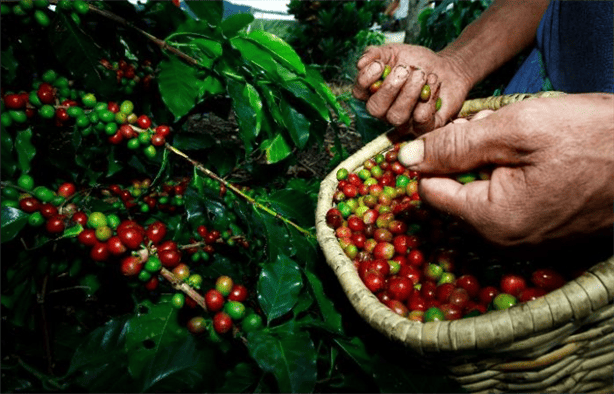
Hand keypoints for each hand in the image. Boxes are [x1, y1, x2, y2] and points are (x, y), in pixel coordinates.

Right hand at [353, 44, 471, 134]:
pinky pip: (421, 119)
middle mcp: (385, 111)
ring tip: (422, 74)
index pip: (358, 93)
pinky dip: (429, 98)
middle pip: (375, 109)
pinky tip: (434, 83)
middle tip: (406, 69)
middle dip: (390, 87)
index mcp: (373, 93)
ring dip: (410, 92)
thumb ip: (375, 54)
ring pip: (397, 116)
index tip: (379, 65)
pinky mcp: (424, 127)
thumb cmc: (417, 62)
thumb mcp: (394, 51)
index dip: (366, 80)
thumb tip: (360, 64)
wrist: (447, 68)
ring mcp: (404, 122)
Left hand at [398, 94, 613, 245]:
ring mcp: (528, 243)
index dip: (436, 158)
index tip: (461, 133)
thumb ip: (454, 146)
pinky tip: (536, 160)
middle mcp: (503, 241)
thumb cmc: (592, 139)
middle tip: (497, 131)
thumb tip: (406, 159)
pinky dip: (511, 181)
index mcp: (490, 219)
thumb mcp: (515, 129)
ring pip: (481, 199)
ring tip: (522, 143)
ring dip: (489, 167)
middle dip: (465, 160)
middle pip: (455, 196)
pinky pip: (508, 208)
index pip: (430, 191)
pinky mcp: (546, 236)